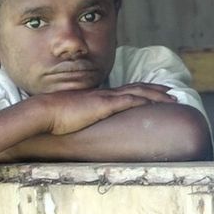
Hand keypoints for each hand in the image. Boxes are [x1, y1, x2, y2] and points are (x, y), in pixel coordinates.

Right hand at [38, 83, 176, 135]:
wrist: (43, 111)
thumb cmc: (50, 116)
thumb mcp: (67, 116)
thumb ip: (76, 117)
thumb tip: (77, 125)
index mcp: (94, 95)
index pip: (121, 89)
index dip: (138, 89)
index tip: (151, 91)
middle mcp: (101, 93)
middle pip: (133, 87)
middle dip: (153, 89)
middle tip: (169, 91)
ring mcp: (103, 98)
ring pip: (136, 92)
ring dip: (156, 94)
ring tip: (171, 98)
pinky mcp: (103, 105)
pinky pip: (129, 100)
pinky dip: (145, 100)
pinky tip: (156, 103)